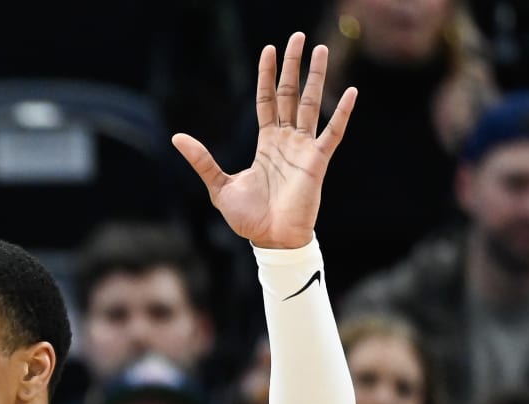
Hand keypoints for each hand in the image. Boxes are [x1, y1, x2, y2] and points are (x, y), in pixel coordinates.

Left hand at [171, 33, 355, 248]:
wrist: (269, 240)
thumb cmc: (248, 219)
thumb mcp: (219, 185)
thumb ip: (202, 161)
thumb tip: (178, 137)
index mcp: (266, 143)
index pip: (267, 100)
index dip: (267, 76)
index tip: (268, 49)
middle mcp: (287, 141)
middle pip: (291, 94)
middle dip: (292, 66)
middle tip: (296, 37)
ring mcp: (304, 149)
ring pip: (312, 104)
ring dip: (317, 77)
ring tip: (321, 50)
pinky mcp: (317, 161)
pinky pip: (332, 132)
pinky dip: (342, 113)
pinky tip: (350, 91)